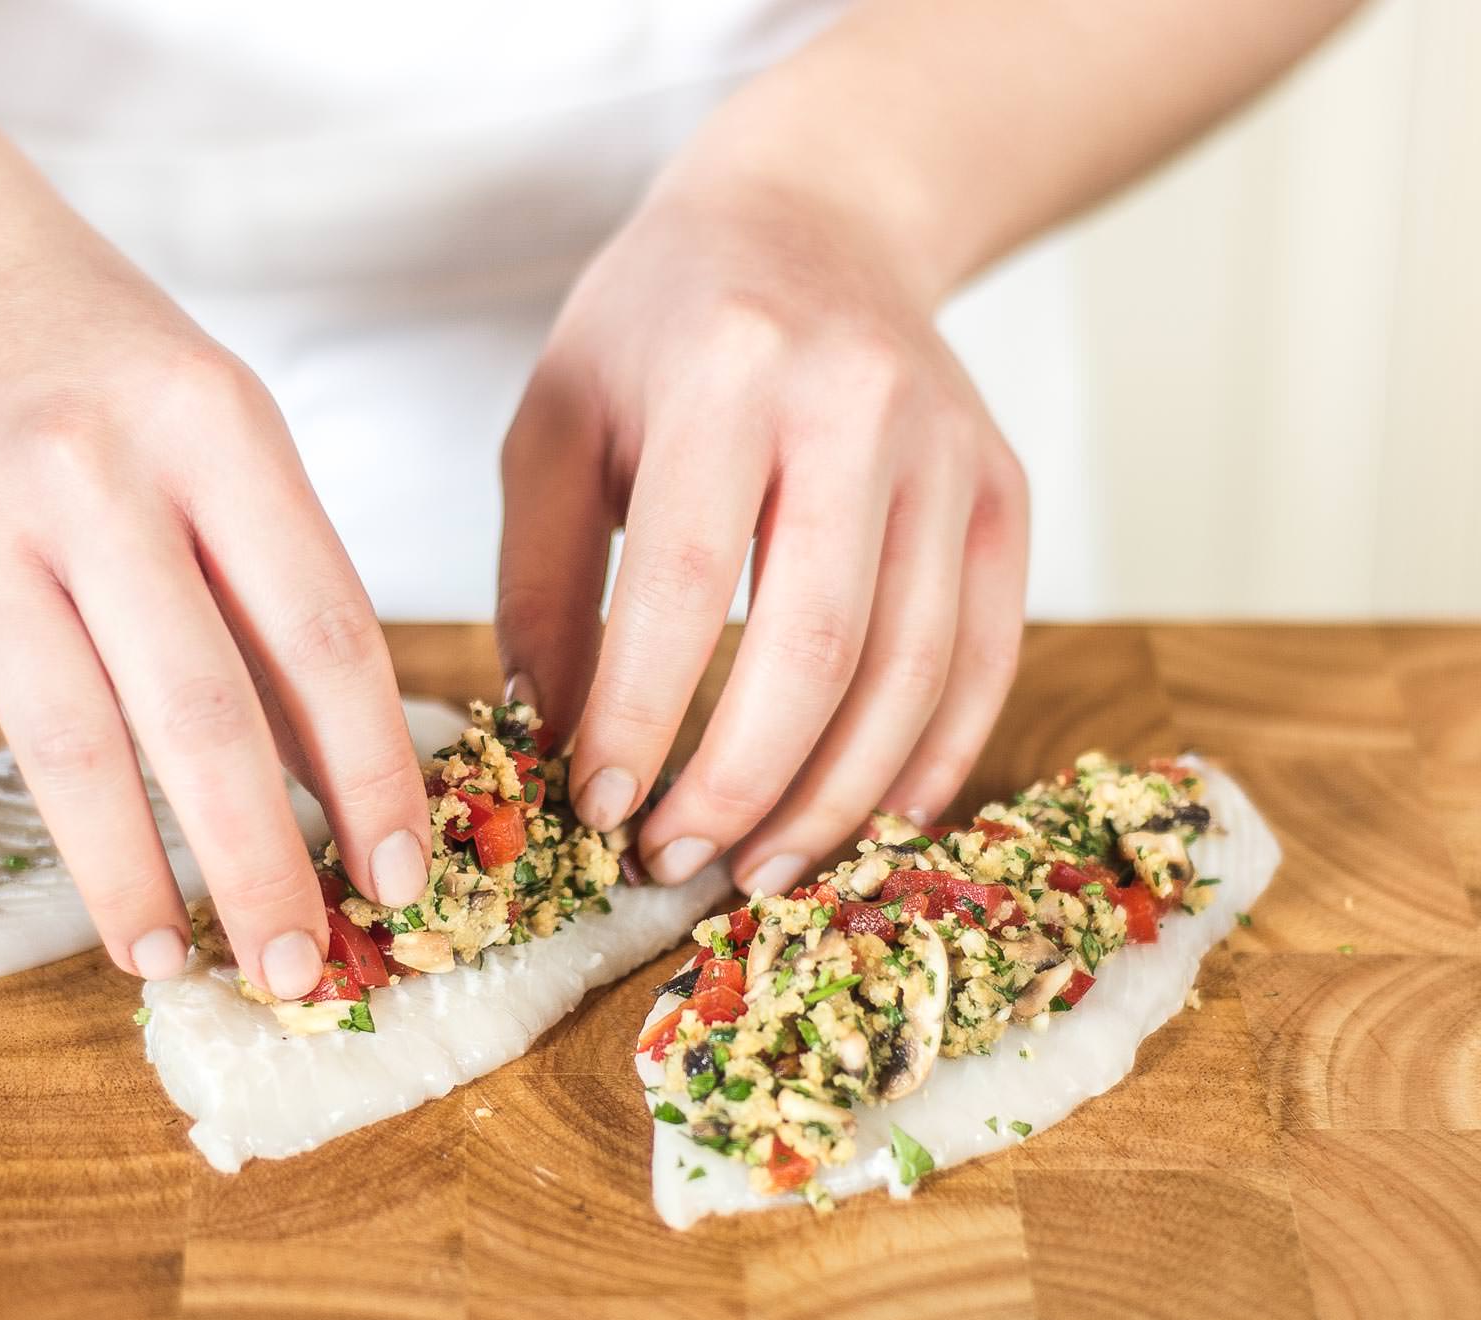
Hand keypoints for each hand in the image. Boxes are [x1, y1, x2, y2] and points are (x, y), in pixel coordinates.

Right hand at [0, 212, 429, 998]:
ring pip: (55, 742)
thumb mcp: (216, 428)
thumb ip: (274, 582)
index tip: (404, 876)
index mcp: (211, 427)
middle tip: (298, 969)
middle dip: (261, 865)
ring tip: (162, 958)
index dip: (374, 774)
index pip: (323, 632)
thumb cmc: (90, 360)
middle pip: (200, 711)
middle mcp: (86, 470)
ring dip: (118, 876)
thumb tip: (340, 778)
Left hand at [497, 147, 1026, 896]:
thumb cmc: (660, 330)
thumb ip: (545, 583)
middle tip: (672, 864)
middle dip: (740, 784)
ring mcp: (950, 456)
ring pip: (909, 672)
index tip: (594, 811)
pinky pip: (982, 660)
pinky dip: (928, 760)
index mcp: (729, 375)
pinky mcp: (1001, 498)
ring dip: (832, 800)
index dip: (639, 717)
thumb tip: (551, 746)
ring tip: (755, 873)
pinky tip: (867, 824)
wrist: (817, 220)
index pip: (684, 583)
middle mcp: (860, 409)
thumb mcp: (559, 421)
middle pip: (818, 646)